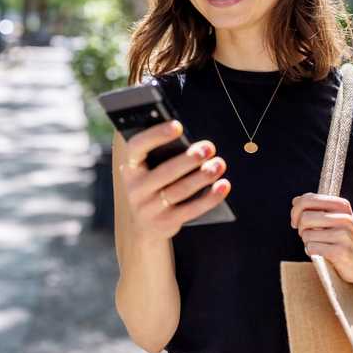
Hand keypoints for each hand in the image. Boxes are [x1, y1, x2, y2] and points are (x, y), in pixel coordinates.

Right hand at [117, 120, 230, 240]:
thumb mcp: (144, 170)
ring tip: (219, 164)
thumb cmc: (149, 186)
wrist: (142, 227)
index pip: (137, 147)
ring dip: (203, 176)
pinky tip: (223, 185)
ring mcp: (150, 208)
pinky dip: (210, 197)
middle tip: (209, 147)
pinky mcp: (166, 222)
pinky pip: (192, 209)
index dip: (156, 135)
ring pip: (181, 190)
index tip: (178, 126)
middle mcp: (135, 189)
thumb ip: (157, 153)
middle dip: (189, 159)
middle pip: (165, 172)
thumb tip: (188, 138)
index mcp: (128, 168)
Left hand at [291, 193, 352, 284]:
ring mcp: (344, 235)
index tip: (297, 221)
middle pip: (305, 217)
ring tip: (319, 244)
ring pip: (307, 234)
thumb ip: (315, 207)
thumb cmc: (342, 240)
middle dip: (300, 228)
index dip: (295, 211)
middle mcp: (345, 218)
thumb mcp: (332, 218)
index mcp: (341, 205)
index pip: (307, 200)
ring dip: (307, 242)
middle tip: (308, 235)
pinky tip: (322, 253)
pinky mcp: (341, 251)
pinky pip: (312, 247)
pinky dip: (311, 251)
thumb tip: (296, 200)